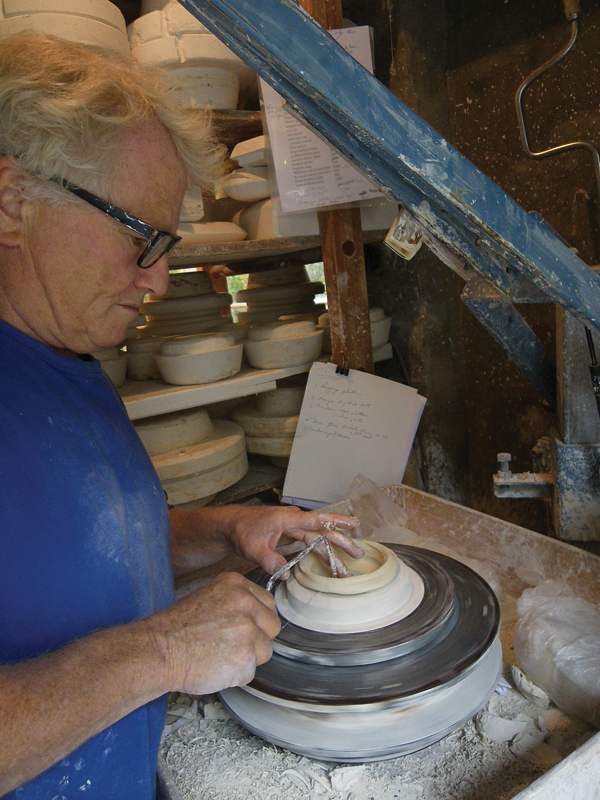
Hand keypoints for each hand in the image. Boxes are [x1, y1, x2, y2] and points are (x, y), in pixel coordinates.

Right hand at [146, 572, 279, 694]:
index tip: (241, 629)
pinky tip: (215, 667)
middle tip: (229, 646)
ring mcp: (248, 629)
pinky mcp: (246, 656)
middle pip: (272, 626)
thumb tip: (258, 618)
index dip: (256, 621)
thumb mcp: (208, 598)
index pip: (267, 604)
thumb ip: (236, 603)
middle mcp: (246, 602)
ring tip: (218, 656)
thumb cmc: (176, 629)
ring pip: (264, 651)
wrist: (158, 650)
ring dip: (246, 659)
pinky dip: (235, 676)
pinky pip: (250, 672)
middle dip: (257, 640)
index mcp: (237, 584)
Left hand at [225, 506, 362, 576]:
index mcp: (287, 518)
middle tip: (358, 554)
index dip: (335, 522)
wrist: (231, 525)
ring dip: (332, 551)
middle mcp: (294, 520)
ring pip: (317, 539)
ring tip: (347, 567)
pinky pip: (310, 541)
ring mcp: (293, 527)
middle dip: (341, 542)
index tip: (353, 524)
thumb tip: (287, 573)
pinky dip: (321, 550)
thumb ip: (270, 560)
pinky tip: (331, 559)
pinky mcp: (290, 534)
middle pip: (322, 531)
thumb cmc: (242, 531)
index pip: (316, 520)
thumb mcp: (253, 548)